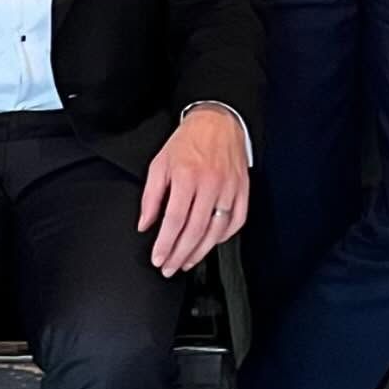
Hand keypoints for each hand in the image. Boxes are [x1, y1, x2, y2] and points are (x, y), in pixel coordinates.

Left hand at [138, 107, 248, 275]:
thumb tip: (145, 225)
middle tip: (170, 267)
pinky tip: (212, 242)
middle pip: (195, 230)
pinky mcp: (243, 188)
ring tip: (187, 262)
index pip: (174, 220)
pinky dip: (225, 236)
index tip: (158, 258)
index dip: (165, 244)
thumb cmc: (188, 141)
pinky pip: (237, 220)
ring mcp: (229, 186)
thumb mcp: (160, 163)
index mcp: (187, 176)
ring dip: (201, 251)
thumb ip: (150, 196)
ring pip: (217, 230)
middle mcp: (210, 183)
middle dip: (180, 254)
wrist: (217, 120)